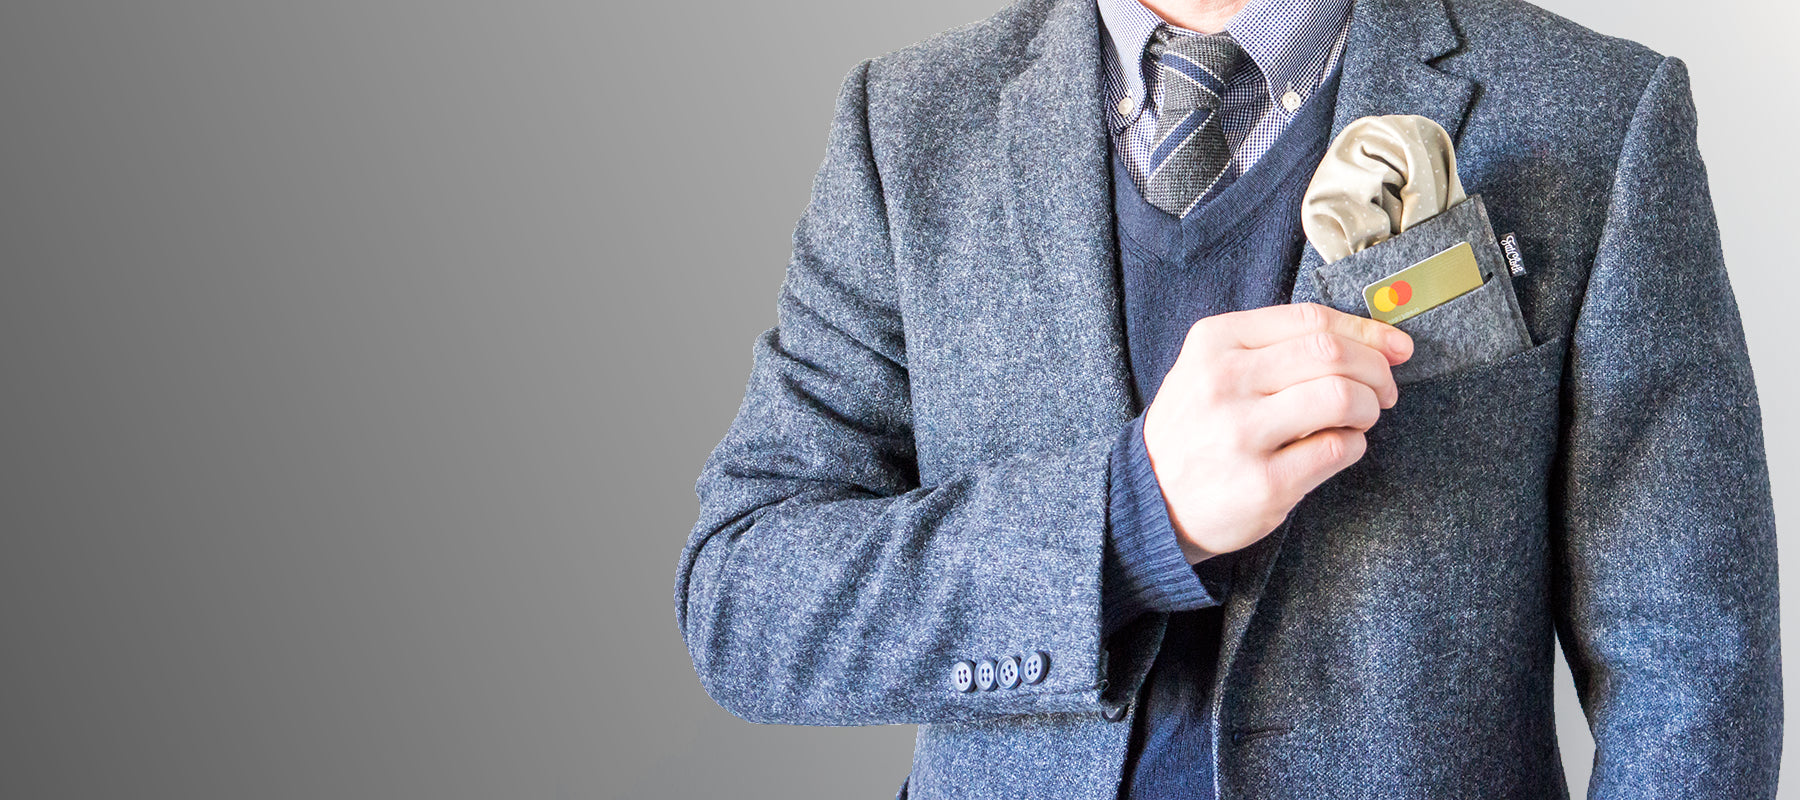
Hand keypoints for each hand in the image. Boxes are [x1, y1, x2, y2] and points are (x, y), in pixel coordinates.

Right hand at [1142, 302, 1412, 562]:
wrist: (1151, 498)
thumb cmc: (1198, 427)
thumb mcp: (1214, 368)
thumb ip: (1282, 346)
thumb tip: (1383, 339)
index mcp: (1214, 343)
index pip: (1311, 320)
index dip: (1366, 331)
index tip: (1395, 347)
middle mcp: (1223, 383)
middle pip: (1331, 354)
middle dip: (1376, 370)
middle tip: (1383, 389)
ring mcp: (1242, 435)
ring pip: (1341, 398)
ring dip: (1368, 407)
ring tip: (1360, 418)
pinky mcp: (1264, 484)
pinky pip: (1338, 449)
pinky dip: (1354, 445)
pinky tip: (1337, 446)